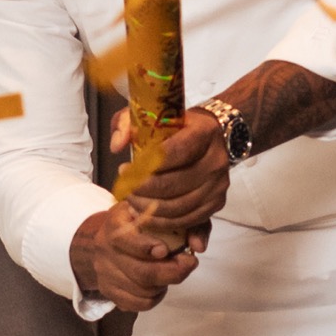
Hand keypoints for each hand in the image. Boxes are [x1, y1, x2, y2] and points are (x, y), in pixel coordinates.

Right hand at [69, 196, 208, 313]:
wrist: (110, 236)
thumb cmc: (145, 221)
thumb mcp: (167, 214)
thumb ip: (189, 224)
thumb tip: (199, 246)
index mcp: (115, 223)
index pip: (124, 239)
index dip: (145, 247)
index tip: (165, 250)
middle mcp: (104, 248)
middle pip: (140, 272)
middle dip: (172, 272)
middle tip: (189, 264)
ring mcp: (104, 272)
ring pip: (142, 290)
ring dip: (164, 285)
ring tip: (171, 271)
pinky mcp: (108, 290)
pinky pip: (137, 304)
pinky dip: (154, 298)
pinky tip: (159, 286)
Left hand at [108, 103, 232, 240]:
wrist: (212, 136)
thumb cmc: (178, 126)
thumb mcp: (152, 114)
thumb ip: (128, 123)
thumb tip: (116, 146)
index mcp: (204, 132)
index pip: (175, 152)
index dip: (146, 165)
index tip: (124, 169)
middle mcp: (216, 160)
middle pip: (175, 184)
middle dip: (142, 190)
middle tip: (124, 189)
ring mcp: (219, 184)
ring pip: (179, 207)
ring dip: (149, 209)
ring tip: (130, 202)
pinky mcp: (217, 202)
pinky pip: (187, 220)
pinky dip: (162, 222)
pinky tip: (145, 214)